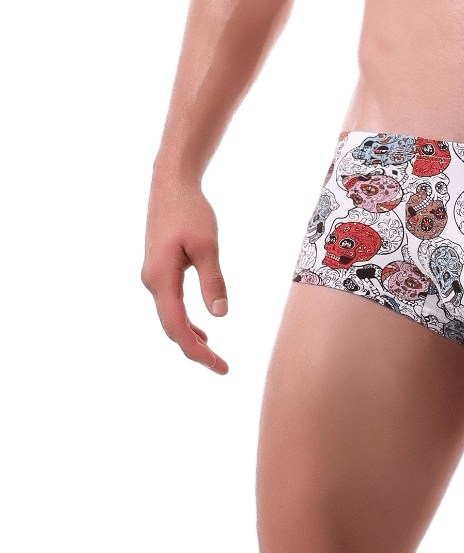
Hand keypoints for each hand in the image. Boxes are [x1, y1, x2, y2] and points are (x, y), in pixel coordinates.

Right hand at [142, 181, 229, 376]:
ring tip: (213, 354)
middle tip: (223, 368)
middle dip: (196, 350)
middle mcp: (152, 282)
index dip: (197, 351)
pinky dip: (187, 319)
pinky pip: (172, 303)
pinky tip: (202, 328)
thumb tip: (220, 316)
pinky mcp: (160, 269)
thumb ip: (213, 281)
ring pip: (171, 316)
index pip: (177, 327)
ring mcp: (154, 276)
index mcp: (161, 279)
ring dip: (191, 336)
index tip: (219, 366)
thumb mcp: (207, 246)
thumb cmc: (191, 212)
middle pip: (172, 326)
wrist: (171, 185)